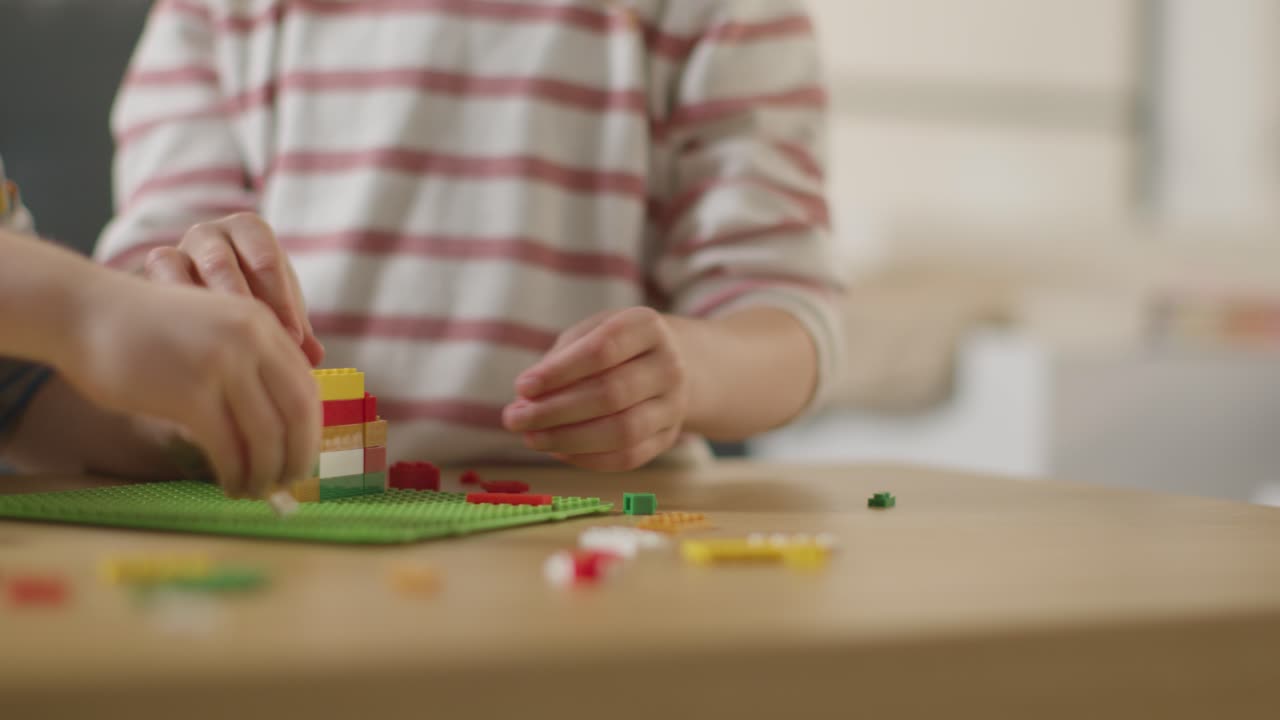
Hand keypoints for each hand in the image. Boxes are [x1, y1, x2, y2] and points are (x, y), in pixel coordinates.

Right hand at [60, 271, 320, 499]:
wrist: (86, 312)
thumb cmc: (149, 330)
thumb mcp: (215, 328)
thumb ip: (251, 360)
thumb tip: (285, 420)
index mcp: (262, 323)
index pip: (307, 387)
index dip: (310, 430)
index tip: (303, 456)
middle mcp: (250, 339)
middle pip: (297, 413)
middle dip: (298, 457)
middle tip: (289, 483)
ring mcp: (221, 364)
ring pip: (266, 435)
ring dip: (265, 473)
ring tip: (256, 490)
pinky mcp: (189, 393)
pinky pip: (228, 447)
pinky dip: (235, 474)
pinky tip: (229, 485)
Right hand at [143, 213, 324, 365]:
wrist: (194, 308)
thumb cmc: (249, 303)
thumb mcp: (277, 309)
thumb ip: (296, 328)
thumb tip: (315, 356)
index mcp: (249, 231)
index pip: (265, 257)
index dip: (282, 300)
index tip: (294, 339)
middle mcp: (209, 235)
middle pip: (220, 263)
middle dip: (240, 306)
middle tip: (257, 346)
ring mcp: (174, 251)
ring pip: (177, 268)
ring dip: (198, 309)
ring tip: (218, 347)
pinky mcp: (147, 276)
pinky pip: (153, 289)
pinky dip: (169, 314)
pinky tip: (186, 344)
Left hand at [502, 307, 690, 470]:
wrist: (676, 363)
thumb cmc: (617, 345)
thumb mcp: (591, 332)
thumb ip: (560, 360)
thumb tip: (526, 399)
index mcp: (647, 327)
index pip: (603, 350)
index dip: (559, 372)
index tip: (522, 387)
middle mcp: (669, 365)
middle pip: (612, 394)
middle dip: (555, 411)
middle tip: (515, 419)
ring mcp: (674, 405)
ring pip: (623, 431)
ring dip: (569, 439)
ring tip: (531, 439)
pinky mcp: (669, 437)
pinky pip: (629, 457)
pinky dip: (588, 459)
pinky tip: (558, 450)